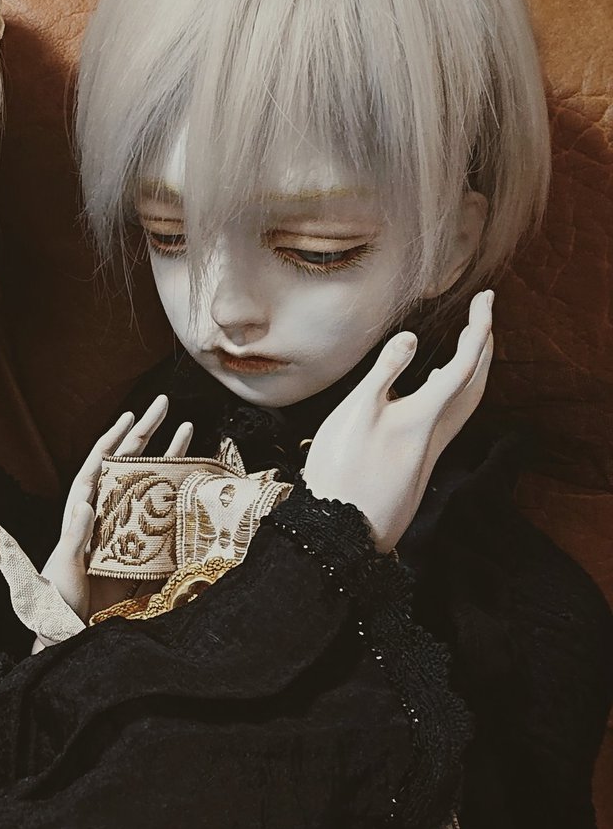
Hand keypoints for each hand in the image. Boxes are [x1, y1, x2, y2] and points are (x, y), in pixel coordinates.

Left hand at [39, 395, 192, 634]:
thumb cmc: (62, 599)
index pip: (98, 466)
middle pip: (127, 464)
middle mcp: (106, 513)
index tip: (129, 417)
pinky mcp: (144, 548)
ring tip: (188, 428)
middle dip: (145, 432)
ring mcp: (126, 528)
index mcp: (82, 512)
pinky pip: (164, 515)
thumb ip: (75, 535)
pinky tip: (195, 479)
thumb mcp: (65, 566)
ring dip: (167, 455)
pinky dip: (179, 495)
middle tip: (163, 404)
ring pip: (149, 483)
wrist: (75, 630)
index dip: (113, 440)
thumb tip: (85, 499)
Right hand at [301, 290, 494, 553]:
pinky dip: (453, 391)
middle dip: (484, 344)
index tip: (485, 299)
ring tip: (469, 345)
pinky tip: (432, 389)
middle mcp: (438, 432)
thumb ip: (383, 373)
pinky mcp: (419, 461)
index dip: (479, 327)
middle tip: (482, 313)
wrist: (344, 529)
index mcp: (424, 415)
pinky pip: (450, 416)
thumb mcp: (355, 414)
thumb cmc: (342, 471)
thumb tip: (411, 337)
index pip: (465, 362)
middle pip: (477, 383)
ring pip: (467, 401)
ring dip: (474, 368)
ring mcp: (431, 449)